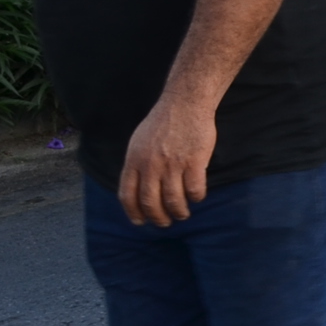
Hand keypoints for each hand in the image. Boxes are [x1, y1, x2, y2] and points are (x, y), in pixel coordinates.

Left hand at [118, 95, 216, 225]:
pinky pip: (194, 189)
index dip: (134, 213)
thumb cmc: (163, 122)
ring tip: (183, 214)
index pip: (128, 196)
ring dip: (179, 212)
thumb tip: (136, 187)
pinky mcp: (194, 161)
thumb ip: (136, 164)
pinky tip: (197, 196)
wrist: (185, 103)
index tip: (140, 222)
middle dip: (158, 218)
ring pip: (173, 200)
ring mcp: (172, 164)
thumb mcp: (138, 142)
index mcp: (134, 161)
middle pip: (150, 202)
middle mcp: (150, 166)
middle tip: (165, 222)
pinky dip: (196, 197)